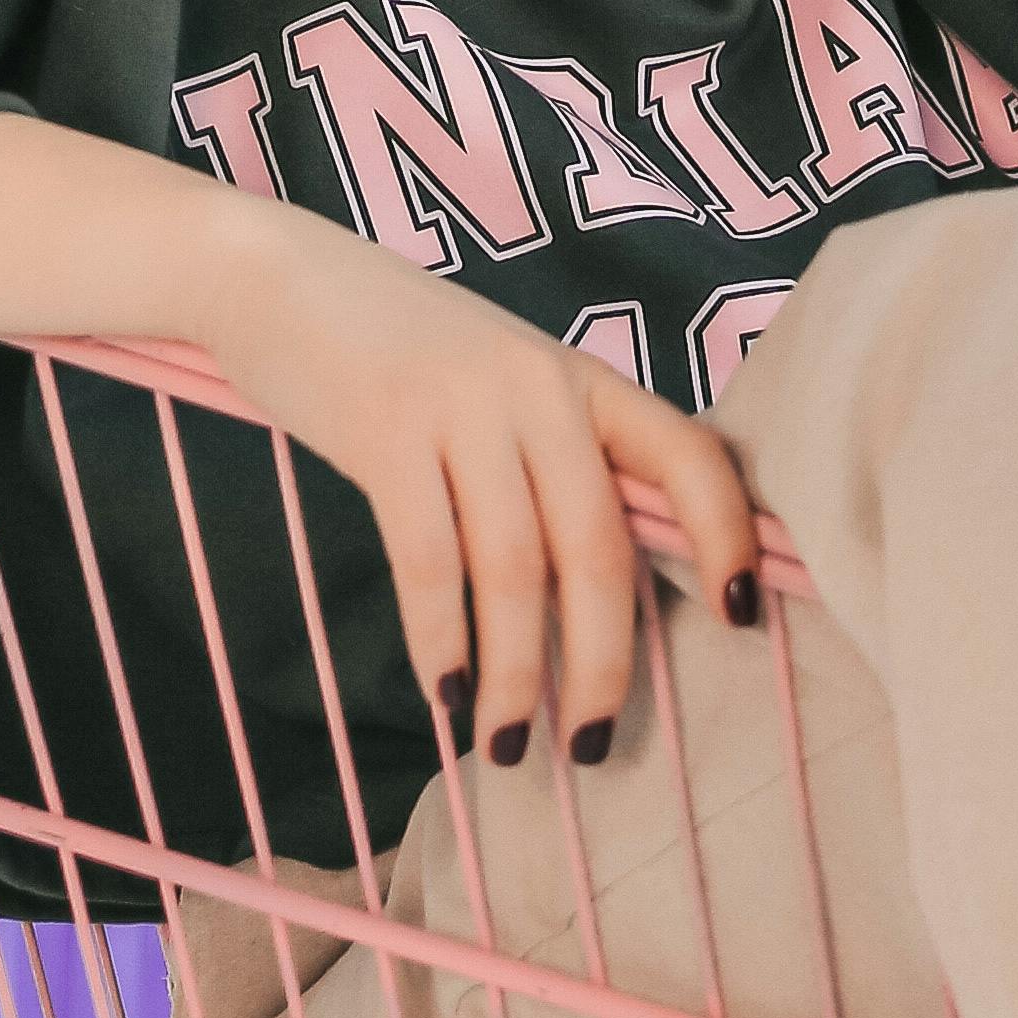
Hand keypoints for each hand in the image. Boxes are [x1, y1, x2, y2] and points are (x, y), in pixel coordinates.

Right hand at [197, 220, 760, 765]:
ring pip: (513, 568)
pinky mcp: (385, 430)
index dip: (727, 537)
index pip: (689, 454)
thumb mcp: (502, 381)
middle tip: (588, 743)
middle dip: (601, 661)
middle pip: (597, 546)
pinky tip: (443, 691)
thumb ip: (555, 457)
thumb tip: (597, 589)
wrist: (277, 273)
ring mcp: (462, 405)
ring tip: (507, 744)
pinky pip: (427, 557)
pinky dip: (439, 638)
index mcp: (582, 379)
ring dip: (514, 673)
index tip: (741, 618)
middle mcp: (538, 387)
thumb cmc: (399, 349)